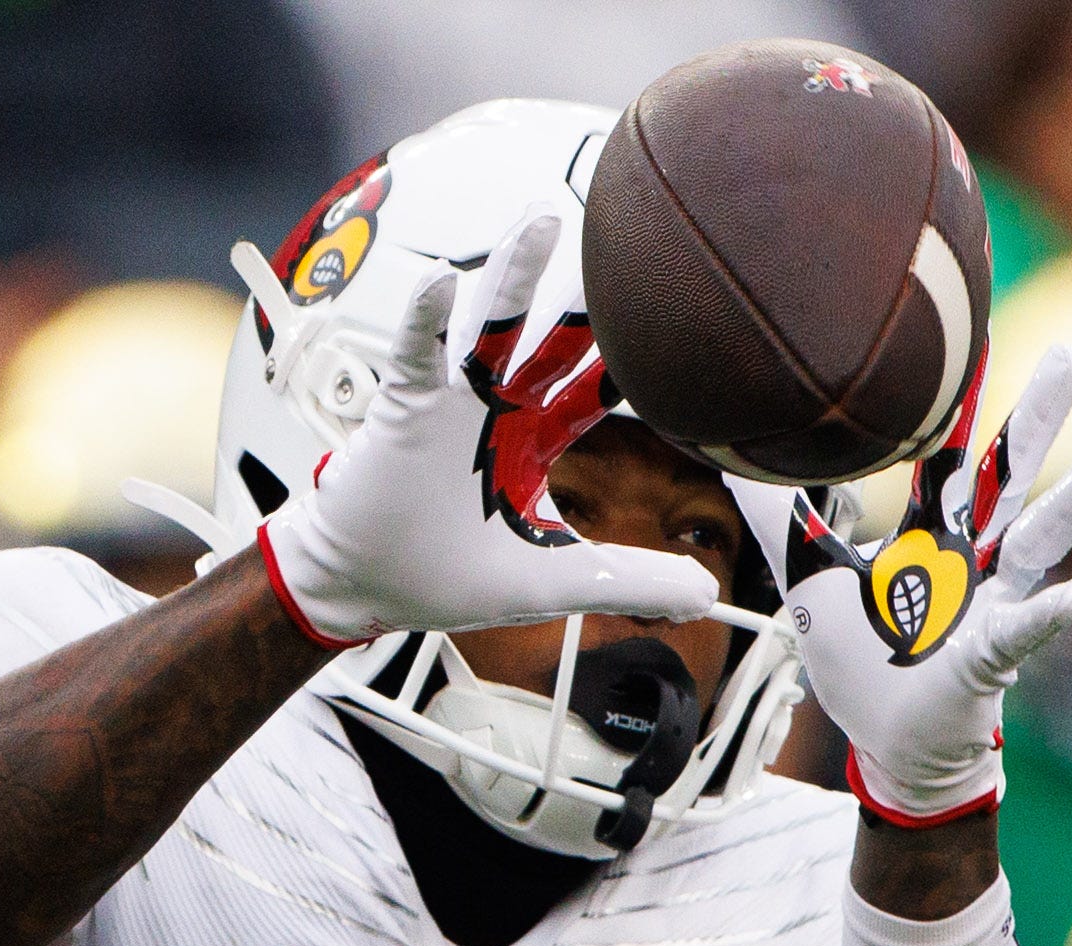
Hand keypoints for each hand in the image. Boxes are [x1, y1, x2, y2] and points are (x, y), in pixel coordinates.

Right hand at [257, 209, 717, 647]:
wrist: (365, 585)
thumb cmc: (445, 576)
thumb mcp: (555, 581)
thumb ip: (631, 581)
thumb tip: (706, 594)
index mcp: (535, 442)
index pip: (596, 391)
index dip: (633, 363)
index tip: (682, 328)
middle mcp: (501, 411)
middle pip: (554, 342)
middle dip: (587, 300)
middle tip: (630, 245)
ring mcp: (454, 404)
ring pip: (491, 327)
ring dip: (513, 276)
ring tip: (540, 224)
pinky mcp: (407, 408)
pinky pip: (417, 353)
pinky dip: (425, 318)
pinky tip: (440, 281)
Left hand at [730, 344, 1071, 823]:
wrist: (898, 748)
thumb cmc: (868, 664)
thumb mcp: (810, 582)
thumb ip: (781, 520)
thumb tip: (730, 455)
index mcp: (933, 535)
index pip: (947, 450)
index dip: (957, 395)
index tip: (971, 328)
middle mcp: (973, 558)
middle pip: (1011, 472)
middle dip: (1042, 413)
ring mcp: (992, 605)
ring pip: (1038, 542)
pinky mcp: (990, 659)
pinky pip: (1019, 633)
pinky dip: (1044, 617)